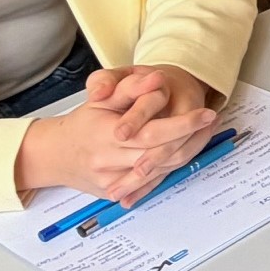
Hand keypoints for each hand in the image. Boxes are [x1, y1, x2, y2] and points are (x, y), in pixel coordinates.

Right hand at [14, 65, 220, 204]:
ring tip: (208, 132)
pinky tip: (188, 151)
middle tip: (214, 121)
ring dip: (188, 152)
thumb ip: (129, 88)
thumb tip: (156, 79)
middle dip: (192, 138)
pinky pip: (150, 183)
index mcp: (106, 135)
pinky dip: (172, 168)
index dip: (182, 124)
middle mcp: (108, 161)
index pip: (152, 133)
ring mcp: (112, 181)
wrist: (55, 155)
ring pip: (160, 171)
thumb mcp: (100, 100)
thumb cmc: (81, 124)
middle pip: (160, 154)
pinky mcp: (115, 191)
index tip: (206, 113)